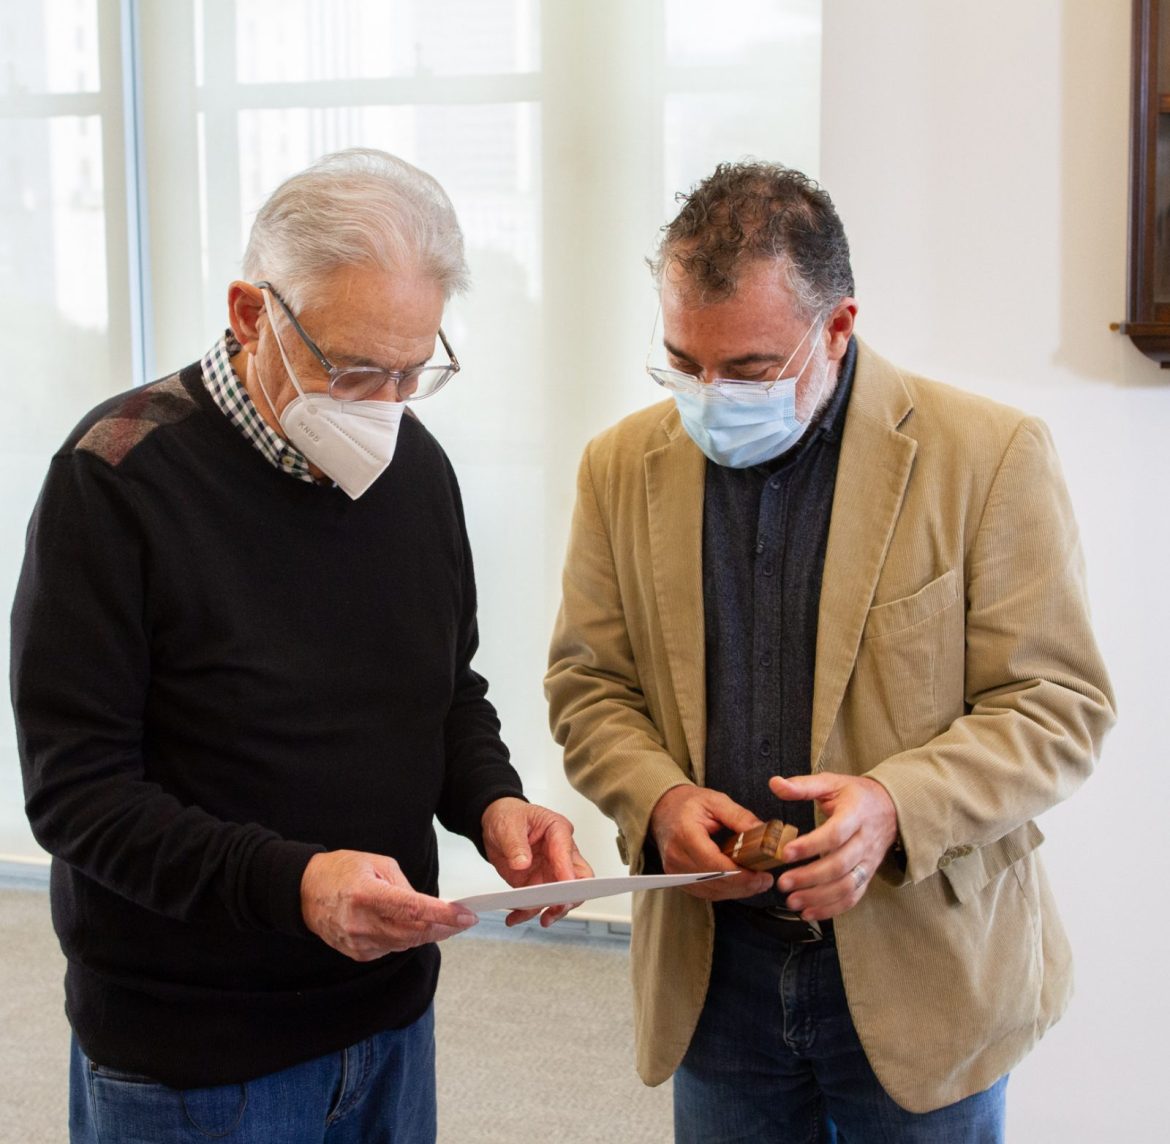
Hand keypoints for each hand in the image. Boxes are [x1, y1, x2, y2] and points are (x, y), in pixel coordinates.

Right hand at [301, 849, 477, 960]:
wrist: (305, 892)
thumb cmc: (341, 871)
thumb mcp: (377, 863)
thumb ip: (404, 886)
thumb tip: (428, 905)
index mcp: (366, 894)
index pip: (412, 909)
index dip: (442, 915)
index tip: (465, 916)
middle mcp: (361, 922)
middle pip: (413, 932)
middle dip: (444, 927)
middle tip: (464, 920)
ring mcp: (358, 942)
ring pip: (406, 943)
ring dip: (429, 934)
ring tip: (446, 923)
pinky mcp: (358, 954)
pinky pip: (392, 948)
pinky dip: (408, 939)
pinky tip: (415, 928)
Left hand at [481, 797, 593, 927]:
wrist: (495, 823)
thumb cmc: (508, 816)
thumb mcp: (508, 825)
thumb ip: (515, 843)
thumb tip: (522, 862)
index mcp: (558, 830)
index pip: (568, 852)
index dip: (567, 872)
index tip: (564, 889)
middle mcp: (560, 853)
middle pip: (578, 878)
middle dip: (571, 896)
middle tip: (558, 906)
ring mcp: (550, 870)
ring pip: (562, 895)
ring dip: (553, 910)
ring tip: (542, 919)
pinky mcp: (538, 883)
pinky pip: (538, 902)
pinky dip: (528, 913)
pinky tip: (516, 918)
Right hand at [648, 785, 773, 899]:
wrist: (662, 808)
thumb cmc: (687, 804)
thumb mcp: (715, 801)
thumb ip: (739, 816)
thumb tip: (763, 832)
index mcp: (686, 835)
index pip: (714, 864)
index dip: (740, 874)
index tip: (761, 874)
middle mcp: (677, 856)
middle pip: (714, 881)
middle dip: (743, 885)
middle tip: (765, 880)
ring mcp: (675, 870)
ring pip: (710, 891)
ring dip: (736, 891)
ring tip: (757, 883)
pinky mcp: (678, 878)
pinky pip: (704, 892)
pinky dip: (724, 891)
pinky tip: (739, 884)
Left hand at [769, 773, 897, 920]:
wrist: (892, 808)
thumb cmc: (856, 795)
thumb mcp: (831, 783)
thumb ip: (803, 786)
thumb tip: (775, 784)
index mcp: (855, 815)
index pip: (834, 834)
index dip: (810, 845)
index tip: (785, 853)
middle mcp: (864, 841)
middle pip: (839, 865)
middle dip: (810, 877)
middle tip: (783, 882)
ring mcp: (868, 862)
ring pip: (846, 886)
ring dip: (818, 897)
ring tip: (792, 901)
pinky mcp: (867, 876)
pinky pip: (853, 897)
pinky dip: (831, 909)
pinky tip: (809, 912)